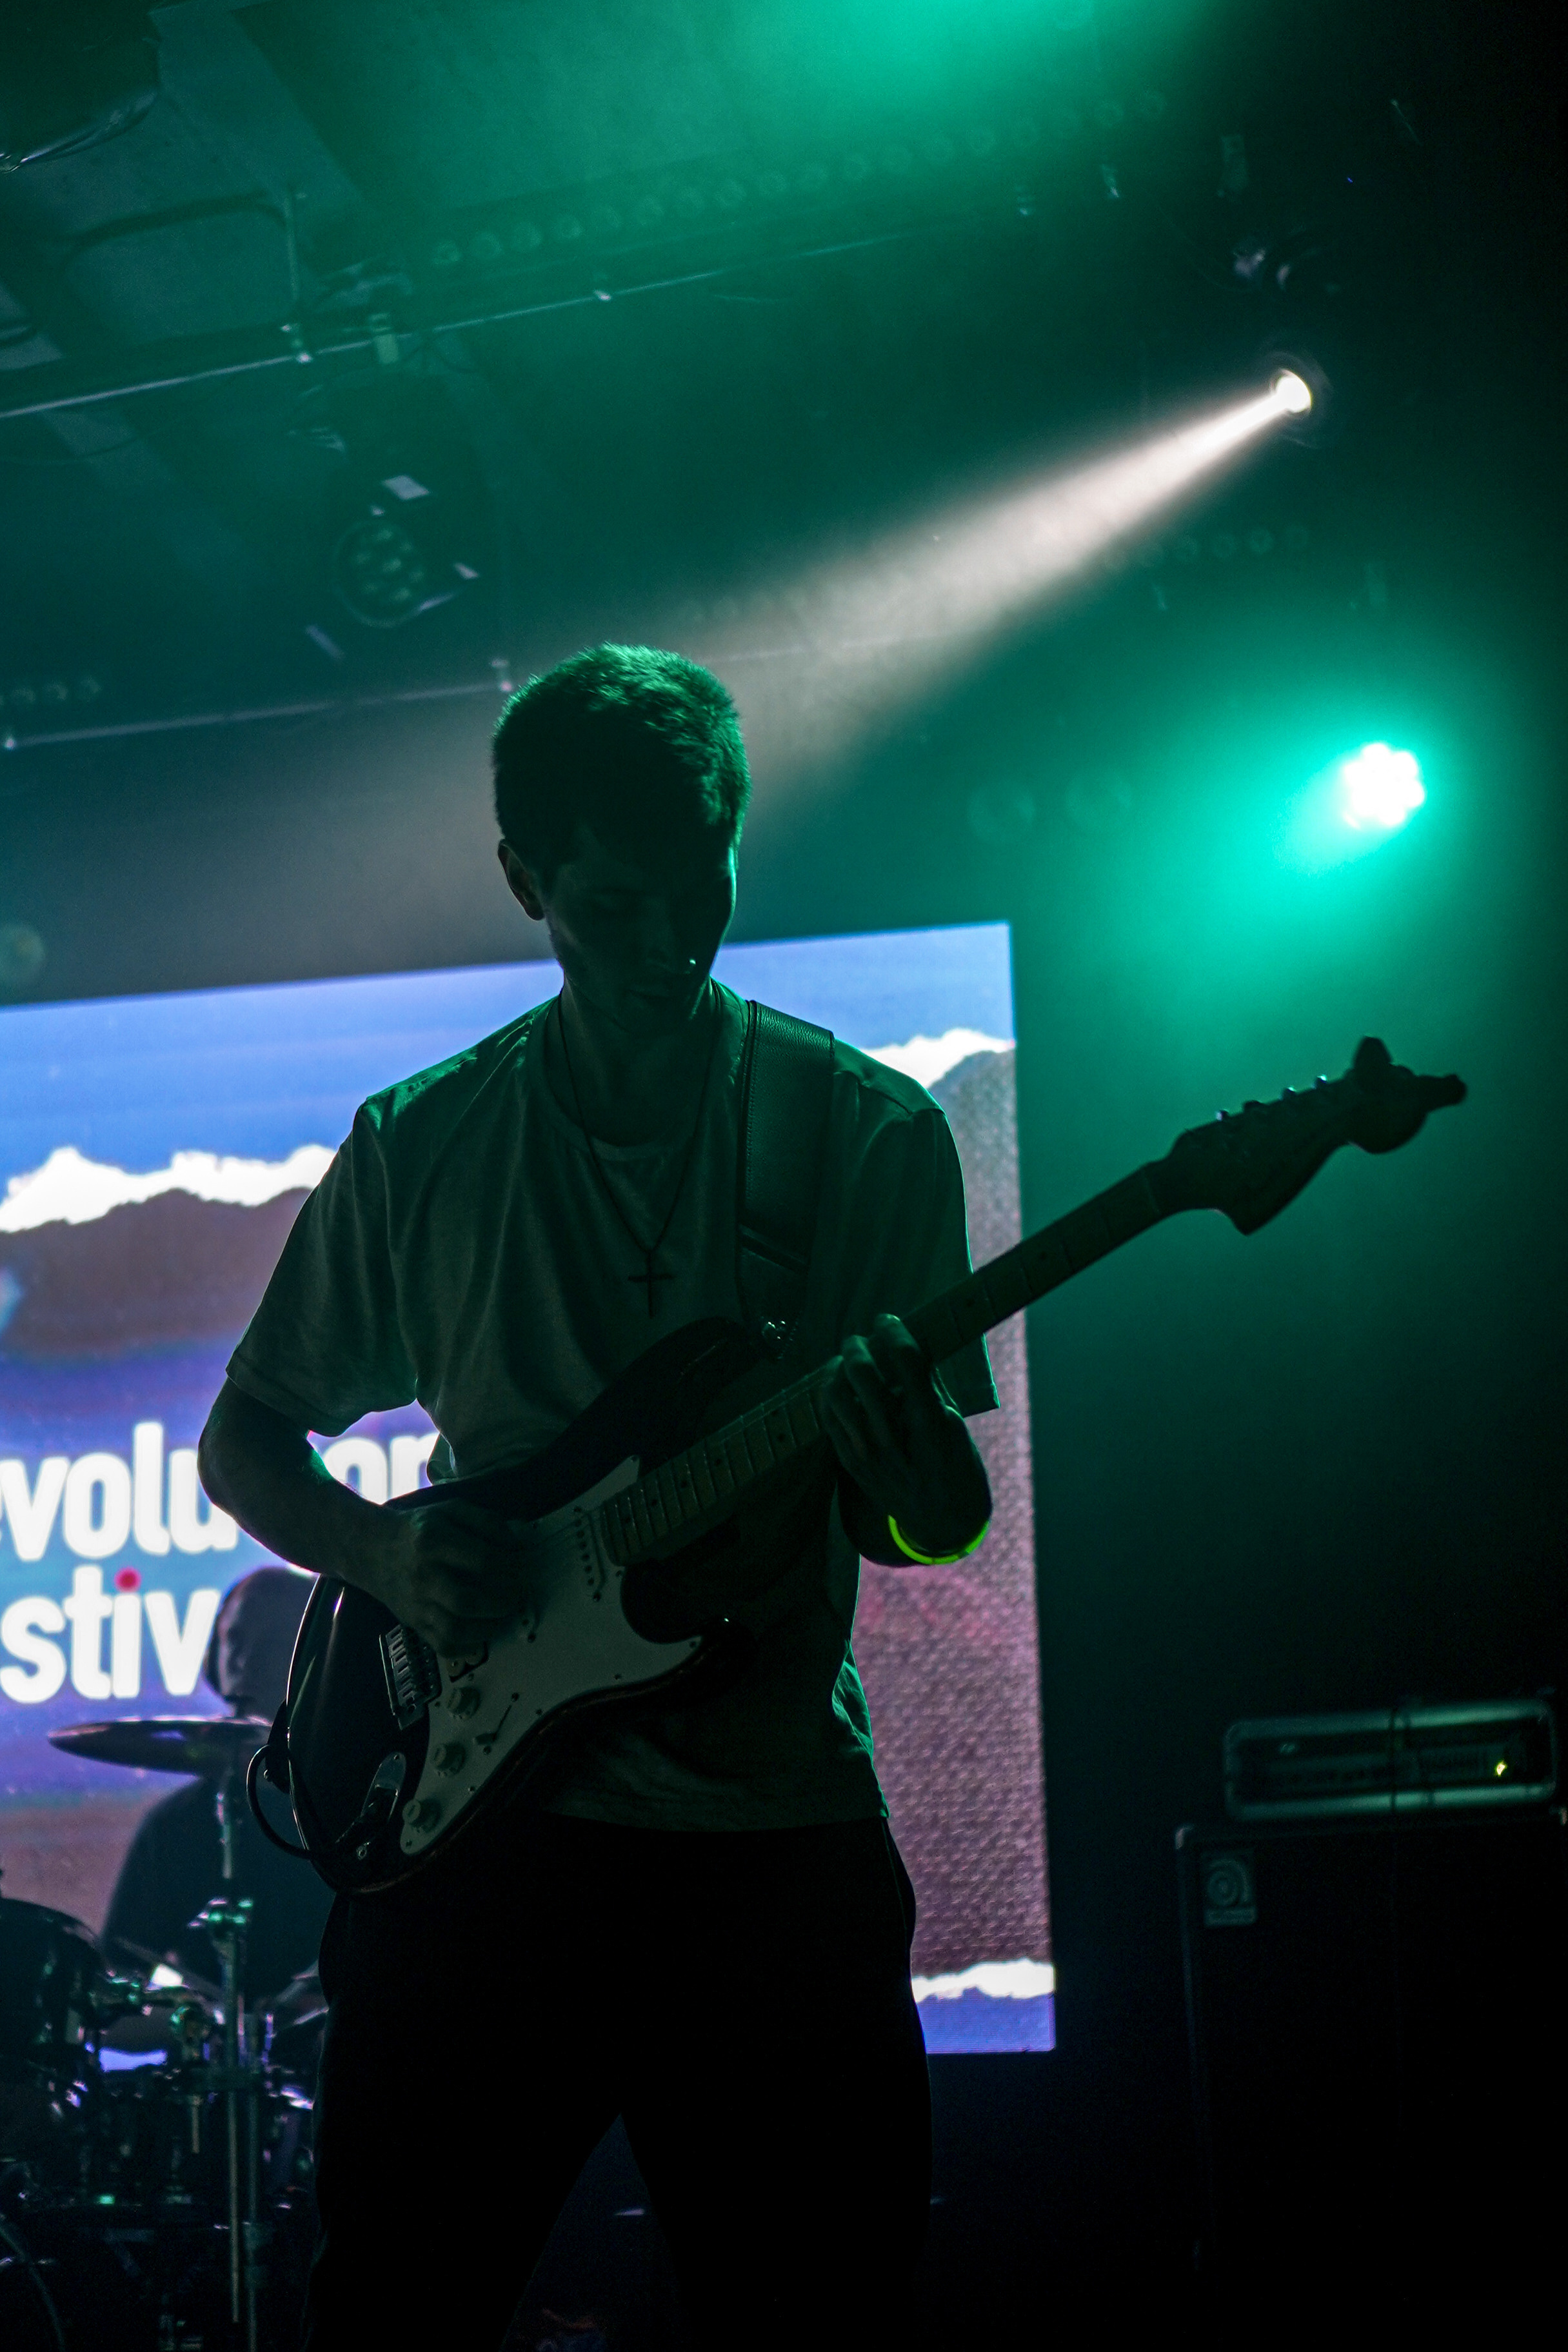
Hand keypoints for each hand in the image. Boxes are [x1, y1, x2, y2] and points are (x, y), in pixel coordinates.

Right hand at [353, 1501, 527, 1654]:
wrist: (371, 1548)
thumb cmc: (419, 1529)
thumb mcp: (451, 1511)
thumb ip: (487, 1522)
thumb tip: (519, 1546)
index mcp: (434, 1541)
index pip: (483, 1561)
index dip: (511, 1568)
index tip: (522, 1568)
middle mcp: (423, 1575)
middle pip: (469, 1600)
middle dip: (503, 1601)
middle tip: (517, 1595)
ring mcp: (416, 1603)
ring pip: (455, 1629)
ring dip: (489, 1626)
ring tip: (501, 1614)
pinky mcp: (413, 1623)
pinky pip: (443, 1645)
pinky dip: (468, 1645)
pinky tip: (481, 1630)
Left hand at [822, 1314, 989, 1556]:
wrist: (941, 1522)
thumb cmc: (957, 1469)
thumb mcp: (956, 1427)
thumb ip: (931, 1388)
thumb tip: (909, 1348)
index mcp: (931, 1424)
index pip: (907, 1362)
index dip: (894, 1332)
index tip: (888, 1319)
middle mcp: (895, 1438)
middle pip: (864, 1375)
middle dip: (858, 1346)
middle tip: (860, 1338)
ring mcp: (868, 1454)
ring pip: (837, 1395)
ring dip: (837, 1369)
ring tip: (845, 1360)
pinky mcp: (852, 1465)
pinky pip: (828, 1420)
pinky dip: (829, 1395)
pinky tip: (836, 1384)